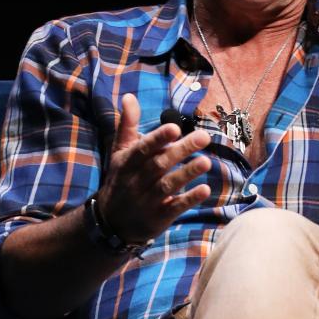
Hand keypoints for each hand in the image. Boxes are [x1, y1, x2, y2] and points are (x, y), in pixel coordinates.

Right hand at [99, 96, 211, 243]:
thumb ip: (127, 125)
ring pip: (168, 185)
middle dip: (181, 151)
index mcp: (127, 163)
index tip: (174, 127)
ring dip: (187, 174)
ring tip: (206, 162)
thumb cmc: (121, 180)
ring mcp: (148, 200)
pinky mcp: (159, 216)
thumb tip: (129, 96)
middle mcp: (136, 181)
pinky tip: (205, 190)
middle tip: (204, 137)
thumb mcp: (120, 153)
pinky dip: (189, 199)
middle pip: (159, 165)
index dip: (158, 139)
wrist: (112, 223)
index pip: (142, 149)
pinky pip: (175, 207)